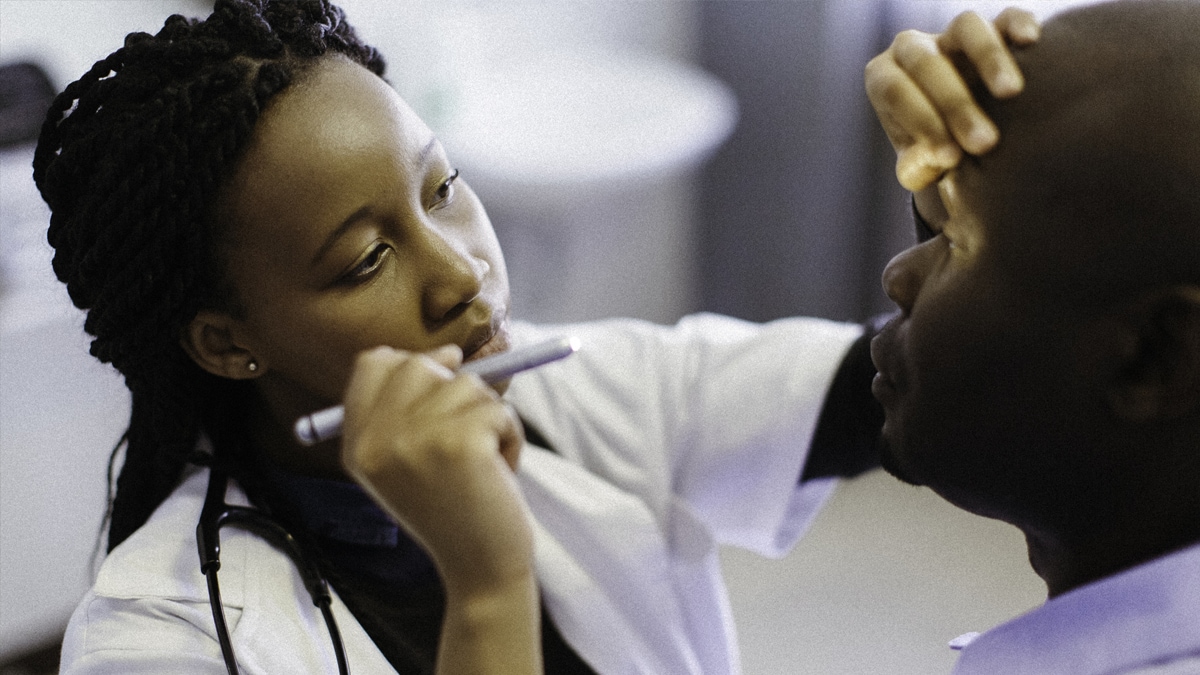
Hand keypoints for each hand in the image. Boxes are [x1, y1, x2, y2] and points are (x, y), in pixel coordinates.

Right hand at [339, 345, 531, 596]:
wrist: (479, 570)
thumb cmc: (455, 510)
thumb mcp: (412, 460)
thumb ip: (413, 406)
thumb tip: (449, 352)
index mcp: (357, 444)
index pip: (374, 363)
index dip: (414, 367)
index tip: (440, 400)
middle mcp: (376, 440)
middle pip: (420, 364)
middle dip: (457, 392)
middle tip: (466, 439)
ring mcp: (414, 440)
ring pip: (468, 385)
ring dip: (489, 420)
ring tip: (482, 466)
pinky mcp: (459, 443)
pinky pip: (500, 409)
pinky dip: (511, 438)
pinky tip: (498, 475)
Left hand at [865, 8, 1039, 191]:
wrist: (959, 130)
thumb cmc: (932, 145)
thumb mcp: (918, 162)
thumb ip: (917, 167)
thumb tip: (932, 162)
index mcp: (883, 77)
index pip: (895, 91)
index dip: (922, 124)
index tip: (951, 159)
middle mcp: (912, 47)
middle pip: (927, 63)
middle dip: (955, 105)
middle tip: (985, 144)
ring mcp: (952, 33)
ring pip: (966, 27)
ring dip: (988, 57)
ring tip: (1010, 93)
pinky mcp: (994, 27)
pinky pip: (1008, 16)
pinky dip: (1019, 24)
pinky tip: (1030, 42)